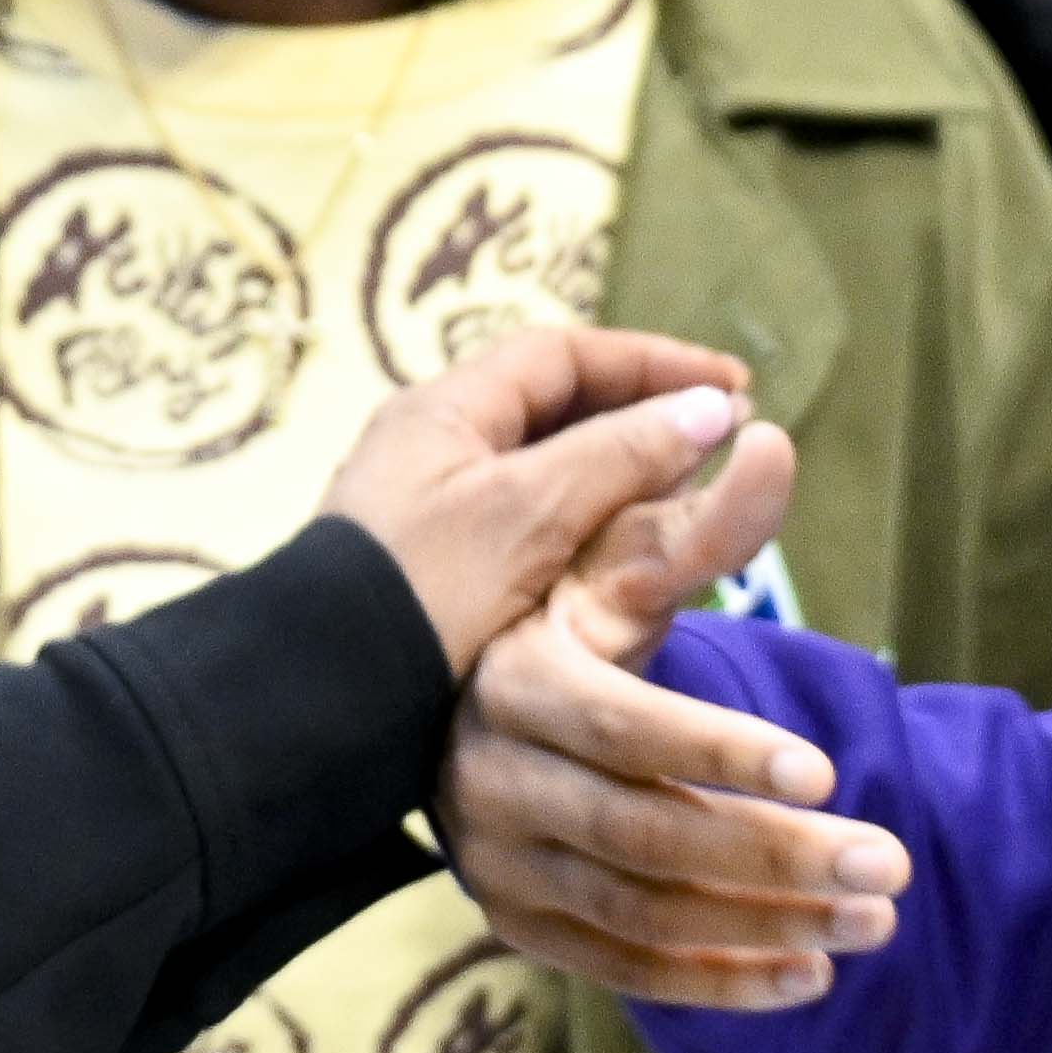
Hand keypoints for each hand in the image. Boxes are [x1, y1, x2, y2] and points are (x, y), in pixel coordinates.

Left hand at [318, 322, 759, 680]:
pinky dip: (590, 524)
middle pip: (556, 406)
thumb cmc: (424, 592)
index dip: (653, 363)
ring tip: (691, 494)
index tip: (731, 388)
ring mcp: (431, 511)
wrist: (320, 697)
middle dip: (642, 414)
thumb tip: (709, 409)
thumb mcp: (530, 512)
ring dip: (621, 473)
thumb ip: (619, 455)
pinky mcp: (437, 574)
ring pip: (547, 469)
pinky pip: (530, 523)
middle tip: (718, 438)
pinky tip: (628, 556)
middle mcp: (435, 446)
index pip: (563, 355)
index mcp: (445, 409)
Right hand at [441, 415, 904, 1009]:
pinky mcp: (520, 924)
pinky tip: (811, 978)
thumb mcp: (620, 559)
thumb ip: (705, 521)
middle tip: (893, 865)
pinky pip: (624, 971)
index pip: (623, 731)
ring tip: (876, 921)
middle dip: (775, 854)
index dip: (721, 753)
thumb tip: (772, 439)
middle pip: (644, 834)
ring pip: (642, 912)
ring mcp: (498, 866)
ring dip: (766, 925)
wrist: (476, 703)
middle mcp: (489, 783)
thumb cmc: (566, 614)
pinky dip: (718, 982)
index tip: (827, 771)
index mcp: (513, 684)